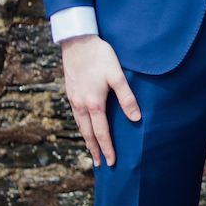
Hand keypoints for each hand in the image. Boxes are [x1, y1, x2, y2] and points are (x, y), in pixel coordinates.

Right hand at [61, 34, 140, 166]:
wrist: (77, 41)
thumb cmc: (100, 56)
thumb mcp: (118, 75)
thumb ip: (127, 98)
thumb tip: (135, 119)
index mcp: (94, 103)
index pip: (101, 133)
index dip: (107, 148)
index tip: (111, 162)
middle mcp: (81, 104)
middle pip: (87, 134)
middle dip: (94, 150)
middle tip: (99, 164)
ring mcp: (73, 99)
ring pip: (80, 125)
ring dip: (86, 140)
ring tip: (92, 150)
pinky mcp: (70, 92)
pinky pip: (75, 116)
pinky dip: (81, 127)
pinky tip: (84, 127)